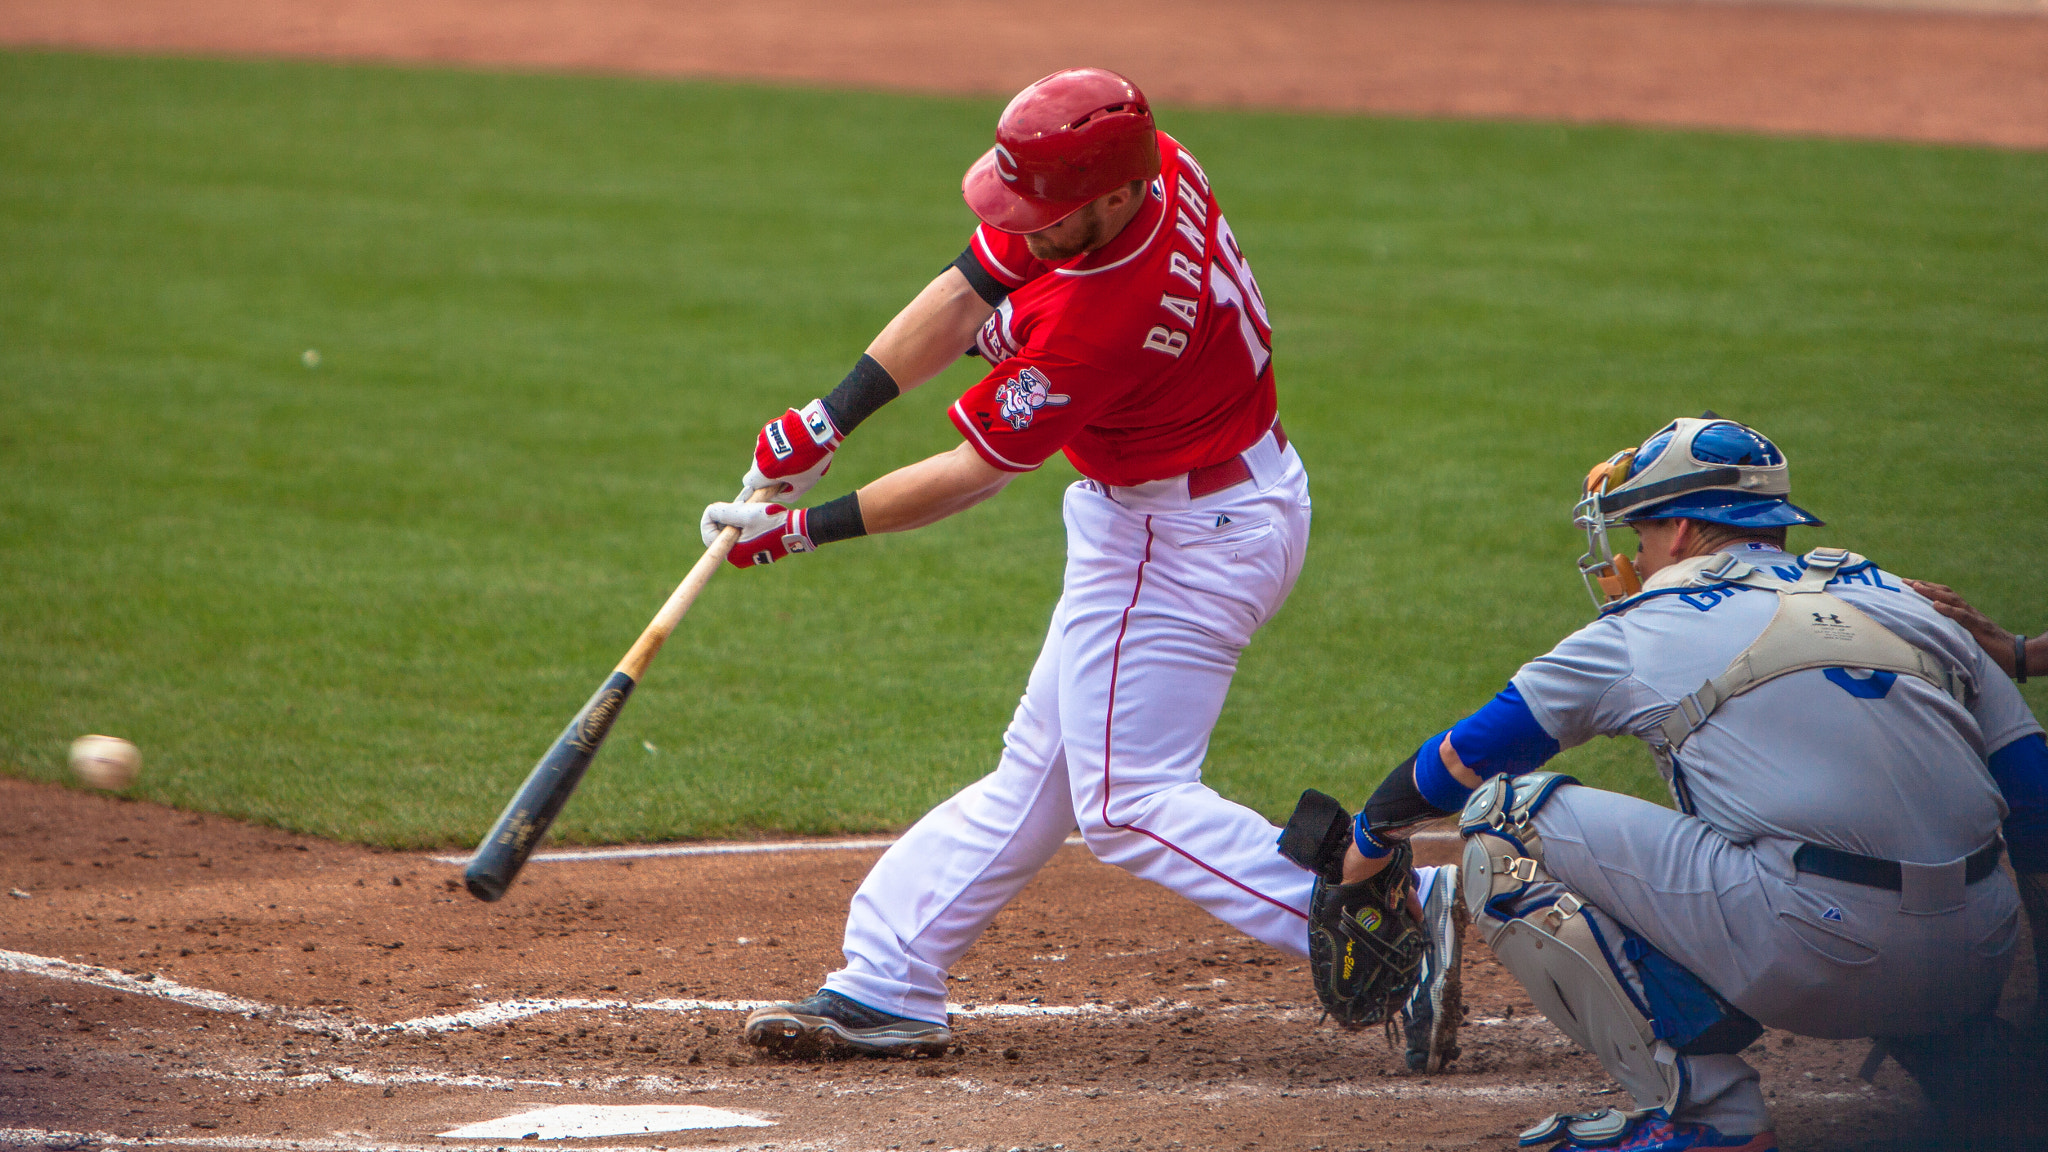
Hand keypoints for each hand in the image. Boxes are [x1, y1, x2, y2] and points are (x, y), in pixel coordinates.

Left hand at [700, 501, 814, 567]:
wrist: (798, 529)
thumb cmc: (772, 522)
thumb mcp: (745, 514)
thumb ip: (724, 512)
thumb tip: (710, 512)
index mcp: (733, 553)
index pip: (709, 536)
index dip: (709, 519)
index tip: (717, 506)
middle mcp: (738, 558)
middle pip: (720, 534)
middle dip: (725, 516)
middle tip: (736, 504)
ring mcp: (747, 555)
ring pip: (731, 533)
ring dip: (735, 517)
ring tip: (747, 505)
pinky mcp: (756, 550)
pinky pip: (742, 535)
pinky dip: (744, 523)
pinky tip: (754, 512)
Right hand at [743, 399, 840, 500]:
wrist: (815, 430)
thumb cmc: (809, 462)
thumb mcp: (804, 485)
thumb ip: (790, 495)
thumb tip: (780, 494)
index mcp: (762, 472)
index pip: (750, 484)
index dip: (763, 487)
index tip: (777, 485)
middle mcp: (757, 455)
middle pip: (760, 468)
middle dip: (773, 471)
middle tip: (793, 470)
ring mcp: (762, 439)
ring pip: (766, 453)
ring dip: (777, 456)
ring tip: (797, 455)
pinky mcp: (770, 427)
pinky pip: (772, 440)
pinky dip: (780, 444)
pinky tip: (796, 443)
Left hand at [1905, 579, 2017, 675]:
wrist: (2016, 655)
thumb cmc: (1989, 651)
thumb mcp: (1964, 640)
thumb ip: (1950, 635)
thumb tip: (1928, 637)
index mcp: (1964, 614)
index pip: (1943, 596)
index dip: (1926, 589)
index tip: (1908, 584)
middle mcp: (1968, 611)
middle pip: (1945, 593)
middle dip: (1924, 586)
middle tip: (1905, 581)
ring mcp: (1974, 618)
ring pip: (1952, 600)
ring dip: (1933, 592)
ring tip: (1916, 587)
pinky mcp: (1980, 628)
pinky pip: (1963, 616)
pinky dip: (1949, 610)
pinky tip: (1936, 605)